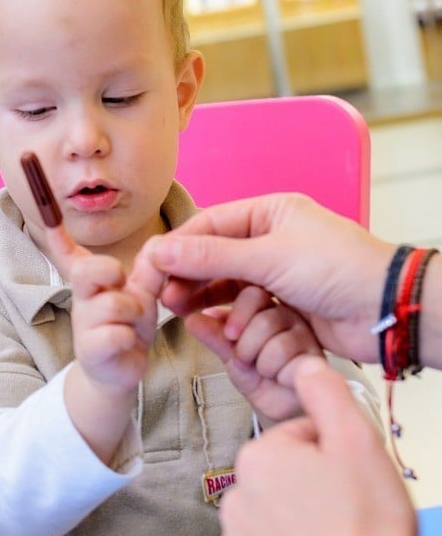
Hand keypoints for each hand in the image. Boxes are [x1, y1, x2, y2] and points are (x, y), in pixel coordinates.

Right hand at [43, 222, 156, 464]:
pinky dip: (129, 338)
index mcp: (93, 279)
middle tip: (122, 281)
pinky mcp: (90, 351)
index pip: (69, 253)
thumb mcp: (143, 293)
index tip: (48, 216)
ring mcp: (84, 324)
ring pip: (112, 304)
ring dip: (134, 313)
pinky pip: (114, 334)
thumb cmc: (129, 324)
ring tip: (136, 325)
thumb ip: (151, 269)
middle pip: (87, 270)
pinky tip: (128, 343)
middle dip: (109, 270)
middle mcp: (84, 297)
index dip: (57, 235)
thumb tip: (159, 243)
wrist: (120, 370)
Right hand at [138, 193, 395, 364]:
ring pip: (225, 282)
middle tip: (162, 295)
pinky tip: (207, 323)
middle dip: (187, 274)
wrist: (384, 310)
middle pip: (213, 255)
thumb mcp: (268, 257)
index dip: (177, 246)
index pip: (209, 225)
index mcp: (269, 212)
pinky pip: (243, 306)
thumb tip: (162, 248)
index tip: (150, 268)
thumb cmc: (336, 268)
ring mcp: (277, 273)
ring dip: (203, 296)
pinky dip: (226, 314)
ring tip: (178, 309)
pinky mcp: (283, 305)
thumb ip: (211, 256)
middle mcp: (270, 239)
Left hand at [192, 286, 323, 423]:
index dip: (235, 315)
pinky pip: (287, 355)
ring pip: (273, 334)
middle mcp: (288, 314)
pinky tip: (279, 376)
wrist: (279, 409)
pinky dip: (274, 371)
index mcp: (266, 307)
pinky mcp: (316, 355)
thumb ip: (213, 335)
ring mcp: (305, 333)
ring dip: (258, 359)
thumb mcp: (229, 353)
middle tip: (245, 357)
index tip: (229, 336)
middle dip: (244, 342)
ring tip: (263, 368)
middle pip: (261, 312)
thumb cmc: (257, 377)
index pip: (250, 292)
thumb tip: (192, 318)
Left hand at [220, 356, 424, 535]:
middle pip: (279, 481)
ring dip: (294, 526)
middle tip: (345, 513)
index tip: (348, 478)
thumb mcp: (357, 441)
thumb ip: (325, 393)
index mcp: (258, 458)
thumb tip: (304, 364)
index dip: (329, 454)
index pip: (295, 440)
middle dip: (308, 489)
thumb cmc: (367, 528)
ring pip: (269, 521)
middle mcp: (234, 500)